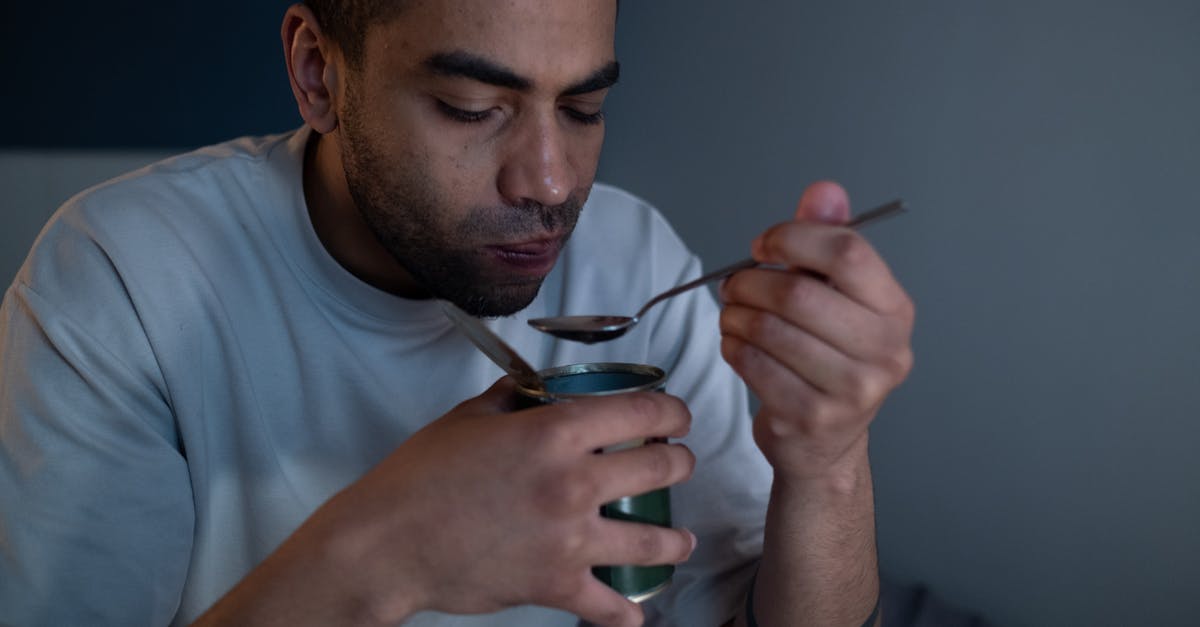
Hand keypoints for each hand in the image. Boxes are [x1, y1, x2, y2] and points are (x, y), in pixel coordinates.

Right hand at [300, 377, 696, 625]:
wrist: (387, 542)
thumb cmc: (420, 476)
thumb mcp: (470, 417)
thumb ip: (515, 398)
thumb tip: (538, 390)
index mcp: (556, 432)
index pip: (642, 411)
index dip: (671, 410)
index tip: (676, 415)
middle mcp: (575, 482)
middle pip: (662, 468)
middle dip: (681, 463)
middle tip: (678, 463)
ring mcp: (570, 539)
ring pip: (654, 540)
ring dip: (675, 538)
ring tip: (681, 539)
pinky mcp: (556, 585)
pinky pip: (609, 607)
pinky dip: (626, 614)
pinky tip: (634, 613)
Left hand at [718, 181, 913, 480]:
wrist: (826, 442)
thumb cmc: (827, 359)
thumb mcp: (835, 295)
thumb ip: (827, 240)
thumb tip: (825, 191)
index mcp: (895, 310)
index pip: (848, 253)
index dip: (794, 238)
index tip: (763, 245)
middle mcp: (885, 351)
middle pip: (799, 294)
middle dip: (751, 282)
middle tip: (734, 284)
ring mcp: (853, 390)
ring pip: (770, 330)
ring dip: (735, 316)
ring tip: (732, 315)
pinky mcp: (811, 417)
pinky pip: (754, 365)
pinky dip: (733, 348)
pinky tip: (737, 345)